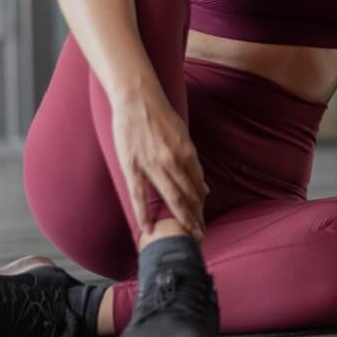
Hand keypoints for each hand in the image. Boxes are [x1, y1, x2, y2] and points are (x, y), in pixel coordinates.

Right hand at [110, 85, 207, 241]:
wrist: (137, 99)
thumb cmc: (160, 115)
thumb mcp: (183, 136)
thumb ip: (192, 162)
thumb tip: (204, 186)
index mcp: (187, 152)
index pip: (198, 187)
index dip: (201, 206)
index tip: (204, 221)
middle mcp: (174, 161)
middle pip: (188, 197)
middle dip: (196, 219)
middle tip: (201, 237)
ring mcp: (153, 165)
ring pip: (170, 198)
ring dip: (180, 219)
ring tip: (185, 237)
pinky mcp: (132, 166)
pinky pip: (139, 195)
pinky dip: (144, 213)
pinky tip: (149, 228)